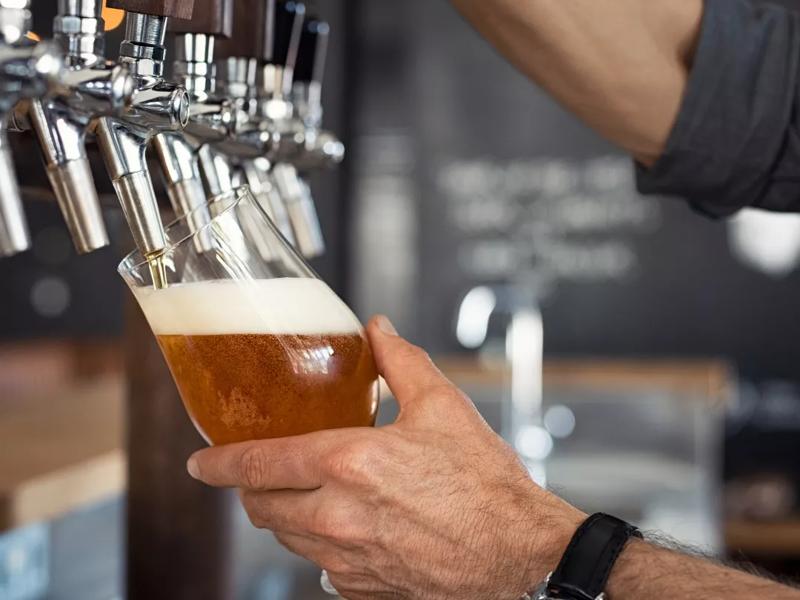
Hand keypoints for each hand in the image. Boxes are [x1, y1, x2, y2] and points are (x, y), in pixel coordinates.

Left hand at [188, 316, 585, 599]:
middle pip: (261, 507)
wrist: (519, 554)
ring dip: (284, 514)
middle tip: (259, 472)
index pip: (258, 464)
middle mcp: (338, 517)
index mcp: (350, 464)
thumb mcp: (443, 407)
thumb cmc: (485, 483)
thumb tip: (378, 330)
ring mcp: (347, 561)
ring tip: (305, 494)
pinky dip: (319, 544)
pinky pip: (320, 568)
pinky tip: (347, 526)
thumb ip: (401, 362)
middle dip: (250, 489)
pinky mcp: (363, 589)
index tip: (200, 463)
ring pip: (286, 539)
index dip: (219, 463)